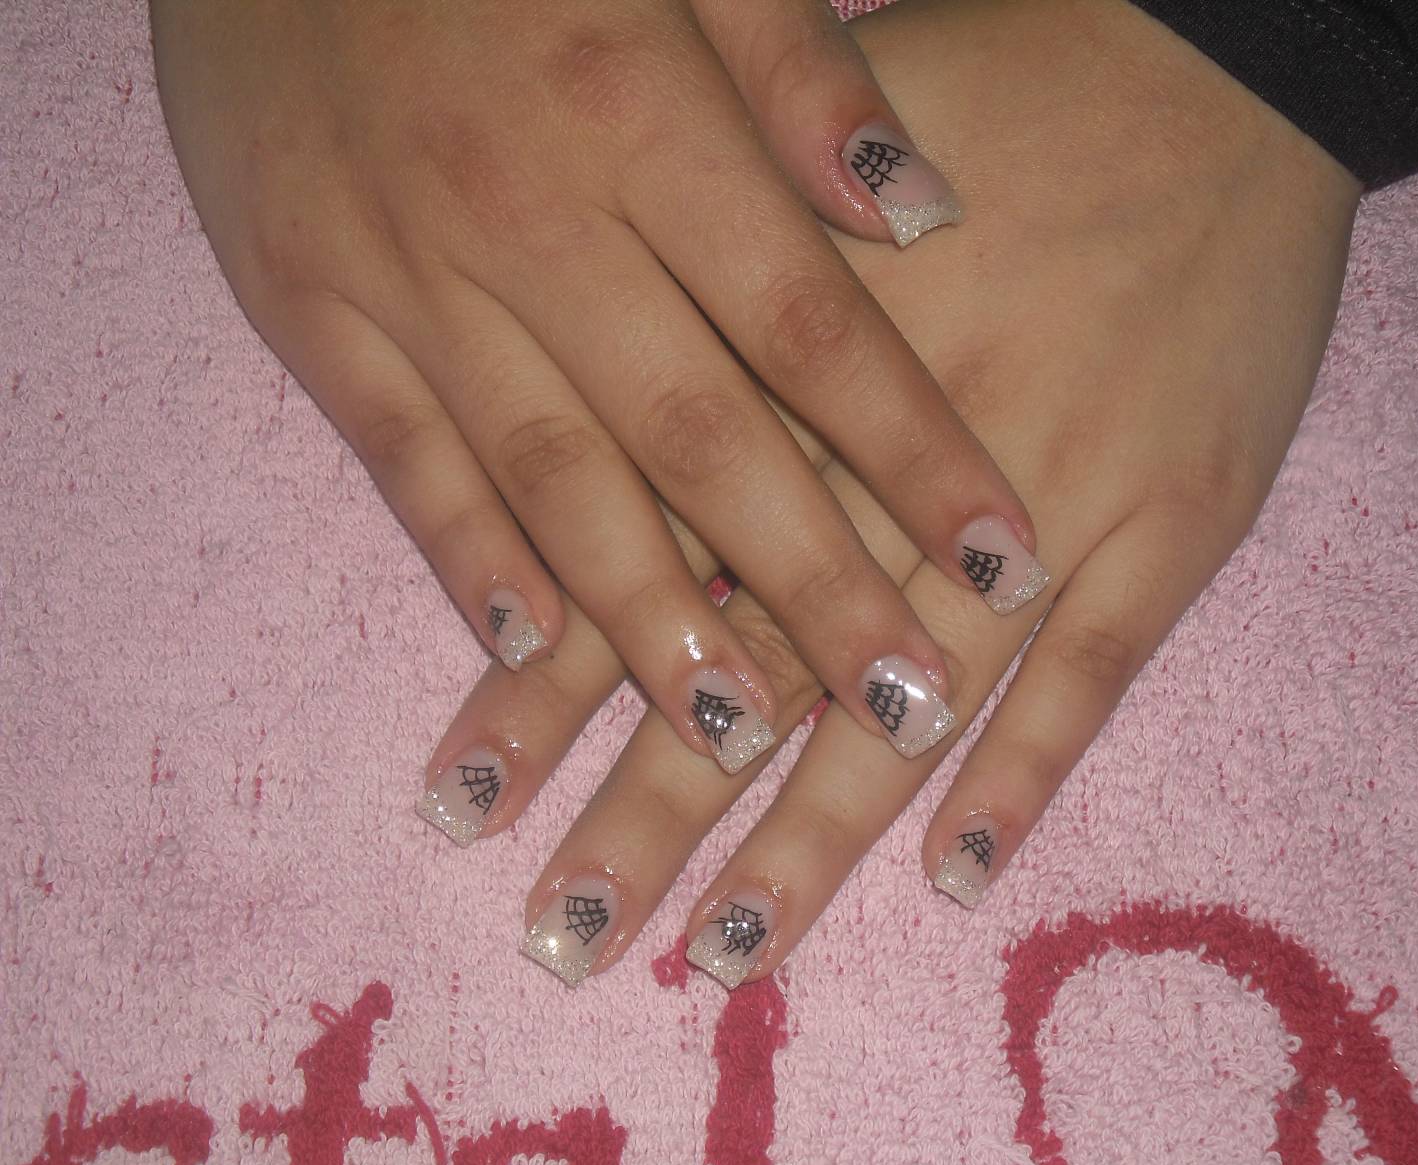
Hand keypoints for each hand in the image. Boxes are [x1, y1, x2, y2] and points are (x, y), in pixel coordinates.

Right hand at [149, 0, 1043, 788]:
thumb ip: (800, 75)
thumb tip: (923, 216)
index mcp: (641, 119)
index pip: (809, 325)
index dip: (912, 450)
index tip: (1004, 559)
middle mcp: (533, 219)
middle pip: (698, 436)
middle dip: (810, 584)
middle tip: (903, 707)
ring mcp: (409, 273)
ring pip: (555, 476)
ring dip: (651, 618)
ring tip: (740, 734)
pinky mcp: (310, 305)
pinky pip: (402, 454)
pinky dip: (469, 556)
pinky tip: (534, 653)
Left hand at [415, 0, 1361, 984]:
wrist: (1216, 65)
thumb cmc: (1004, 80)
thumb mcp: (801, 150)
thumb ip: (696, 288)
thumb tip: (574, 384)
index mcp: (789, 385)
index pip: (642, 569)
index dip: (549, 691)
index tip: (462, 805)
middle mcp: (893, 475)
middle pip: (754, 667)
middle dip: (650, 811)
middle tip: (564, 938)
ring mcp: (1041, 512)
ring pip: (904, 706)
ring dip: (811, 840)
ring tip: (723, 953)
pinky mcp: (1167, 526)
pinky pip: (1091, 676)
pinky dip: (1025, 775)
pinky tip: (954, 878)